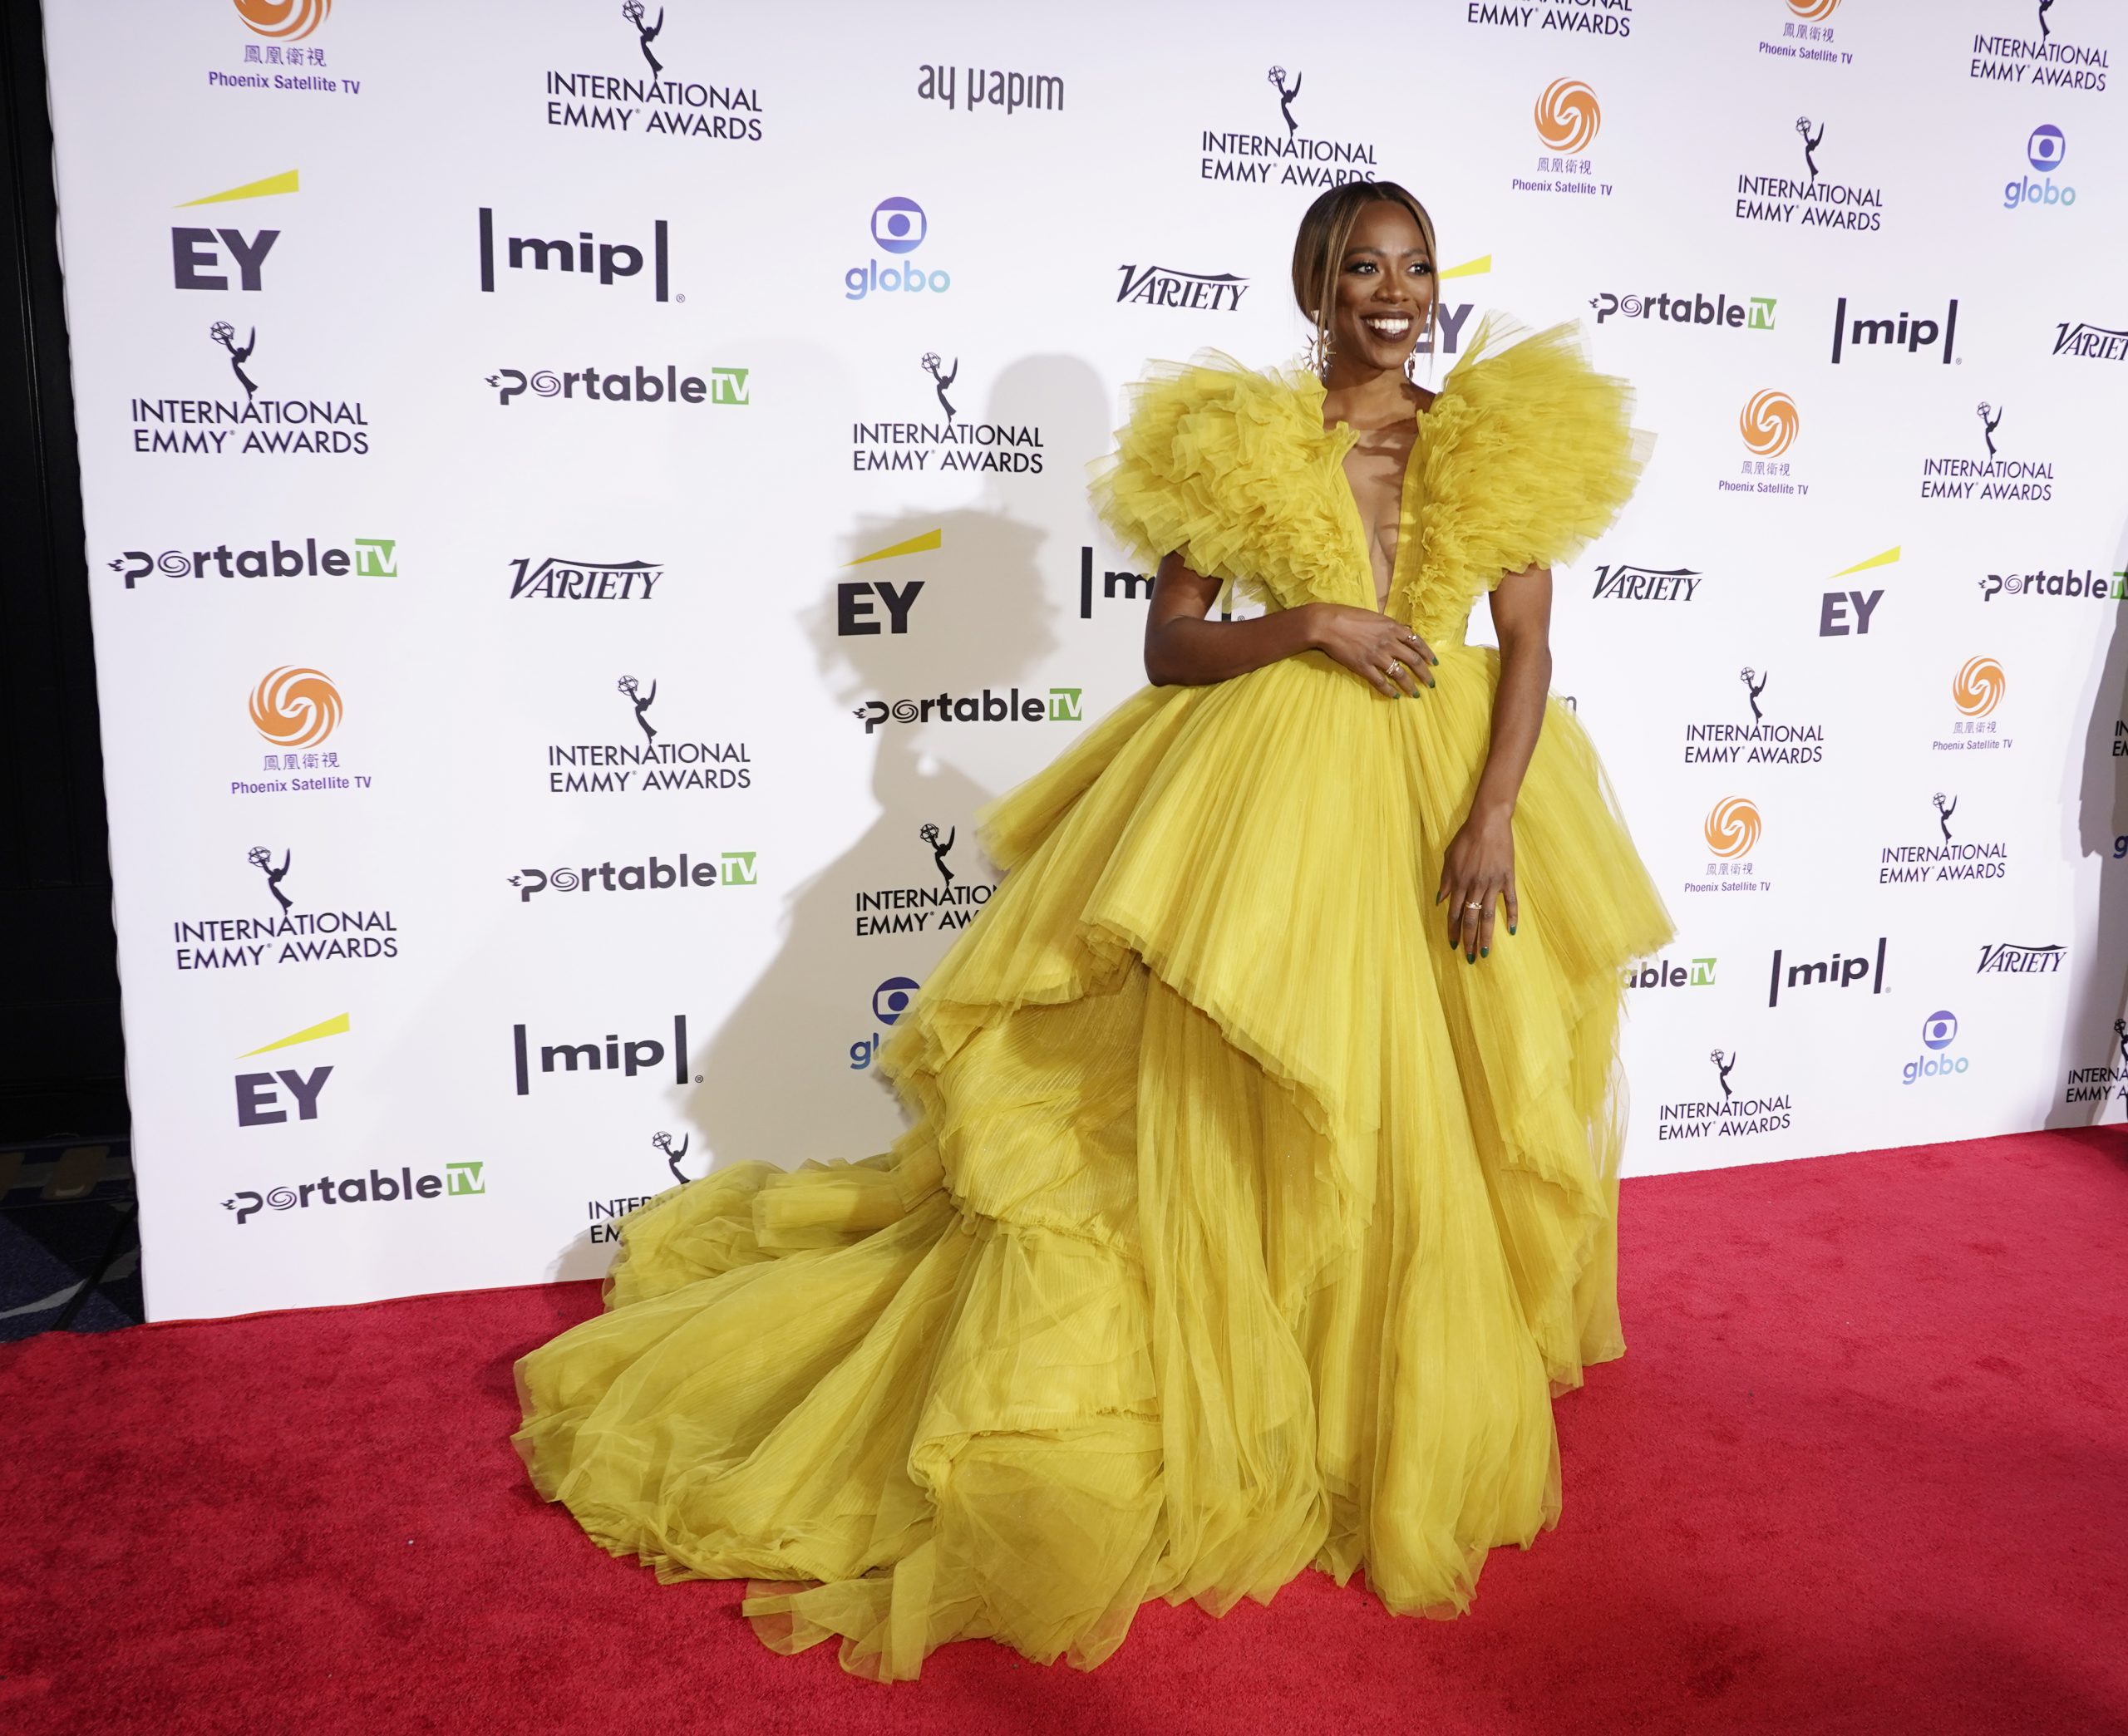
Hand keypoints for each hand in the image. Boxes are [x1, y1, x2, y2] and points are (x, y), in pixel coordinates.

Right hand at [1305, 604, 1437, 697]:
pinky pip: (1380, 681)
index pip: (1417, 642)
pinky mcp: (1363, 667)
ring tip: (1415, 694)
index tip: (1434, 663)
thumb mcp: (1375, 617)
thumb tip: (1402, 633)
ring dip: (1409, 686)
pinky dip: (1389, 690)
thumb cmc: (1349, 616)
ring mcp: (1376, 656)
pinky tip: (1394, 695)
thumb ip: (1389, 626)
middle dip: (1425, 674)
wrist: (1328, 624)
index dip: (1428, 654)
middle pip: (1413, 661)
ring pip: (1400, 674)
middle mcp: (1388, 642)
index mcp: (1392, 627)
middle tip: (1431, 683)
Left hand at [1437, 807, 1517, 961]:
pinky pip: (1511, 901)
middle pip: (1471, 919)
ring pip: (1488, 915)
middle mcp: (1475, 886)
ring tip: (1484, 952)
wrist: (1489, 823)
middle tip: (1469, 957)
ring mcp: (1493, 884)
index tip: (1453, 945)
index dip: (1454, 930)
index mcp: (1459, 882)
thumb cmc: (1466, 838)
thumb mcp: (1448, 858)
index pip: (1455, 913)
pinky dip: (1512, 916)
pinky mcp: (1508, 878)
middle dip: (1468, 940)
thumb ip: (1445, 880)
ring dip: (1486, 936)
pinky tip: (1510, 931)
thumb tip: (1439, 900)